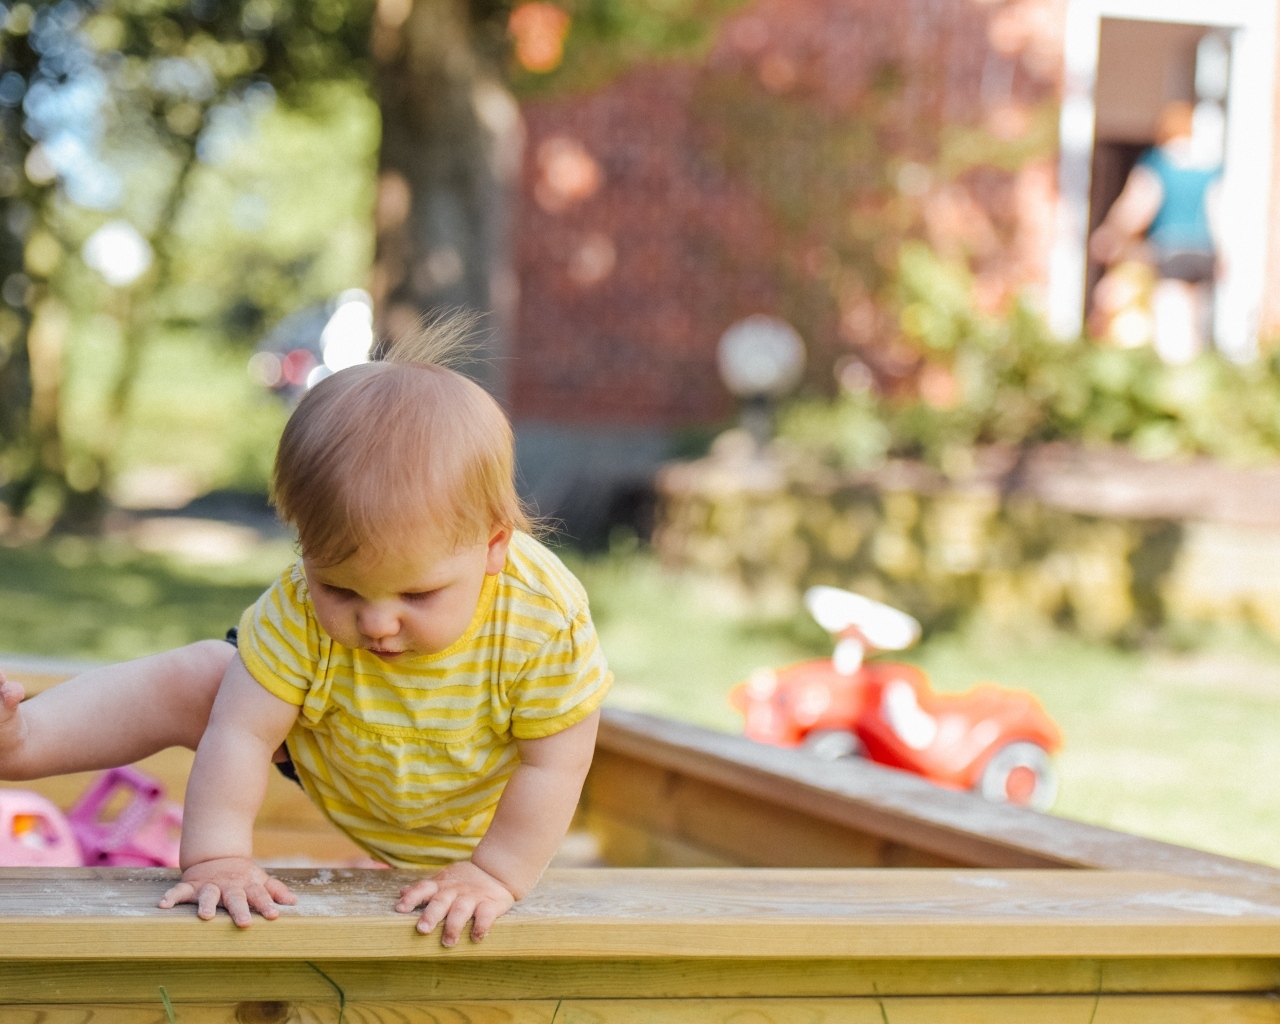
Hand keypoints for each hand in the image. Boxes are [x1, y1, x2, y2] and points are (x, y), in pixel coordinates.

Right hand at [158, 856, 296, 927]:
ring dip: (207, 903)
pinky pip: (179, 891)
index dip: (267, 904)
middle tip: (245, 923)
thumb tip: (294, 903)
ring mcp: (209, 885)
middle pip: (235, 897)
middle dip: (240, 909)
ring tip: (205, 916)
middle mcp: (229, 886)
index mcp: (247, 885)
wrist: (217, 856)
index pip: (259, 895)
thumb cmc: (242, 876)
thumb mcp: (259, 880)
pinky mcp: (191, 885)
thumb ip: (275, 891)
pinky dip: (171, 897)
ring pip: (208, 894)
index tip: (274, 916)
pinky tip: (163, 905)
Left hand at [396, 860, 515, 945]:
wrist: (496, 872)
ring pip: (461, 909)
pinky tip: (476, 937)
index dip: (411, 897)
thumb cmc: (464, 881)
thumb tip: (400, 892)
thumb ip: (425, 888)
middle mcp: (455, 890)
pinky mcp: (491, 904)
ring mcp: (473, 897)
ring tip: (448, 942)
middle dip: (431, 915)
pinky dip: (481, 926)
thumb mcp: (444, 880)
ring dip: (454, 926)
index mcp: (441, 885)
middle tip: (422, 929)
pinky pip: (486, 915)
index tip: (400, 909)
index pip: (423, 888)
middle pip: (441, 901)